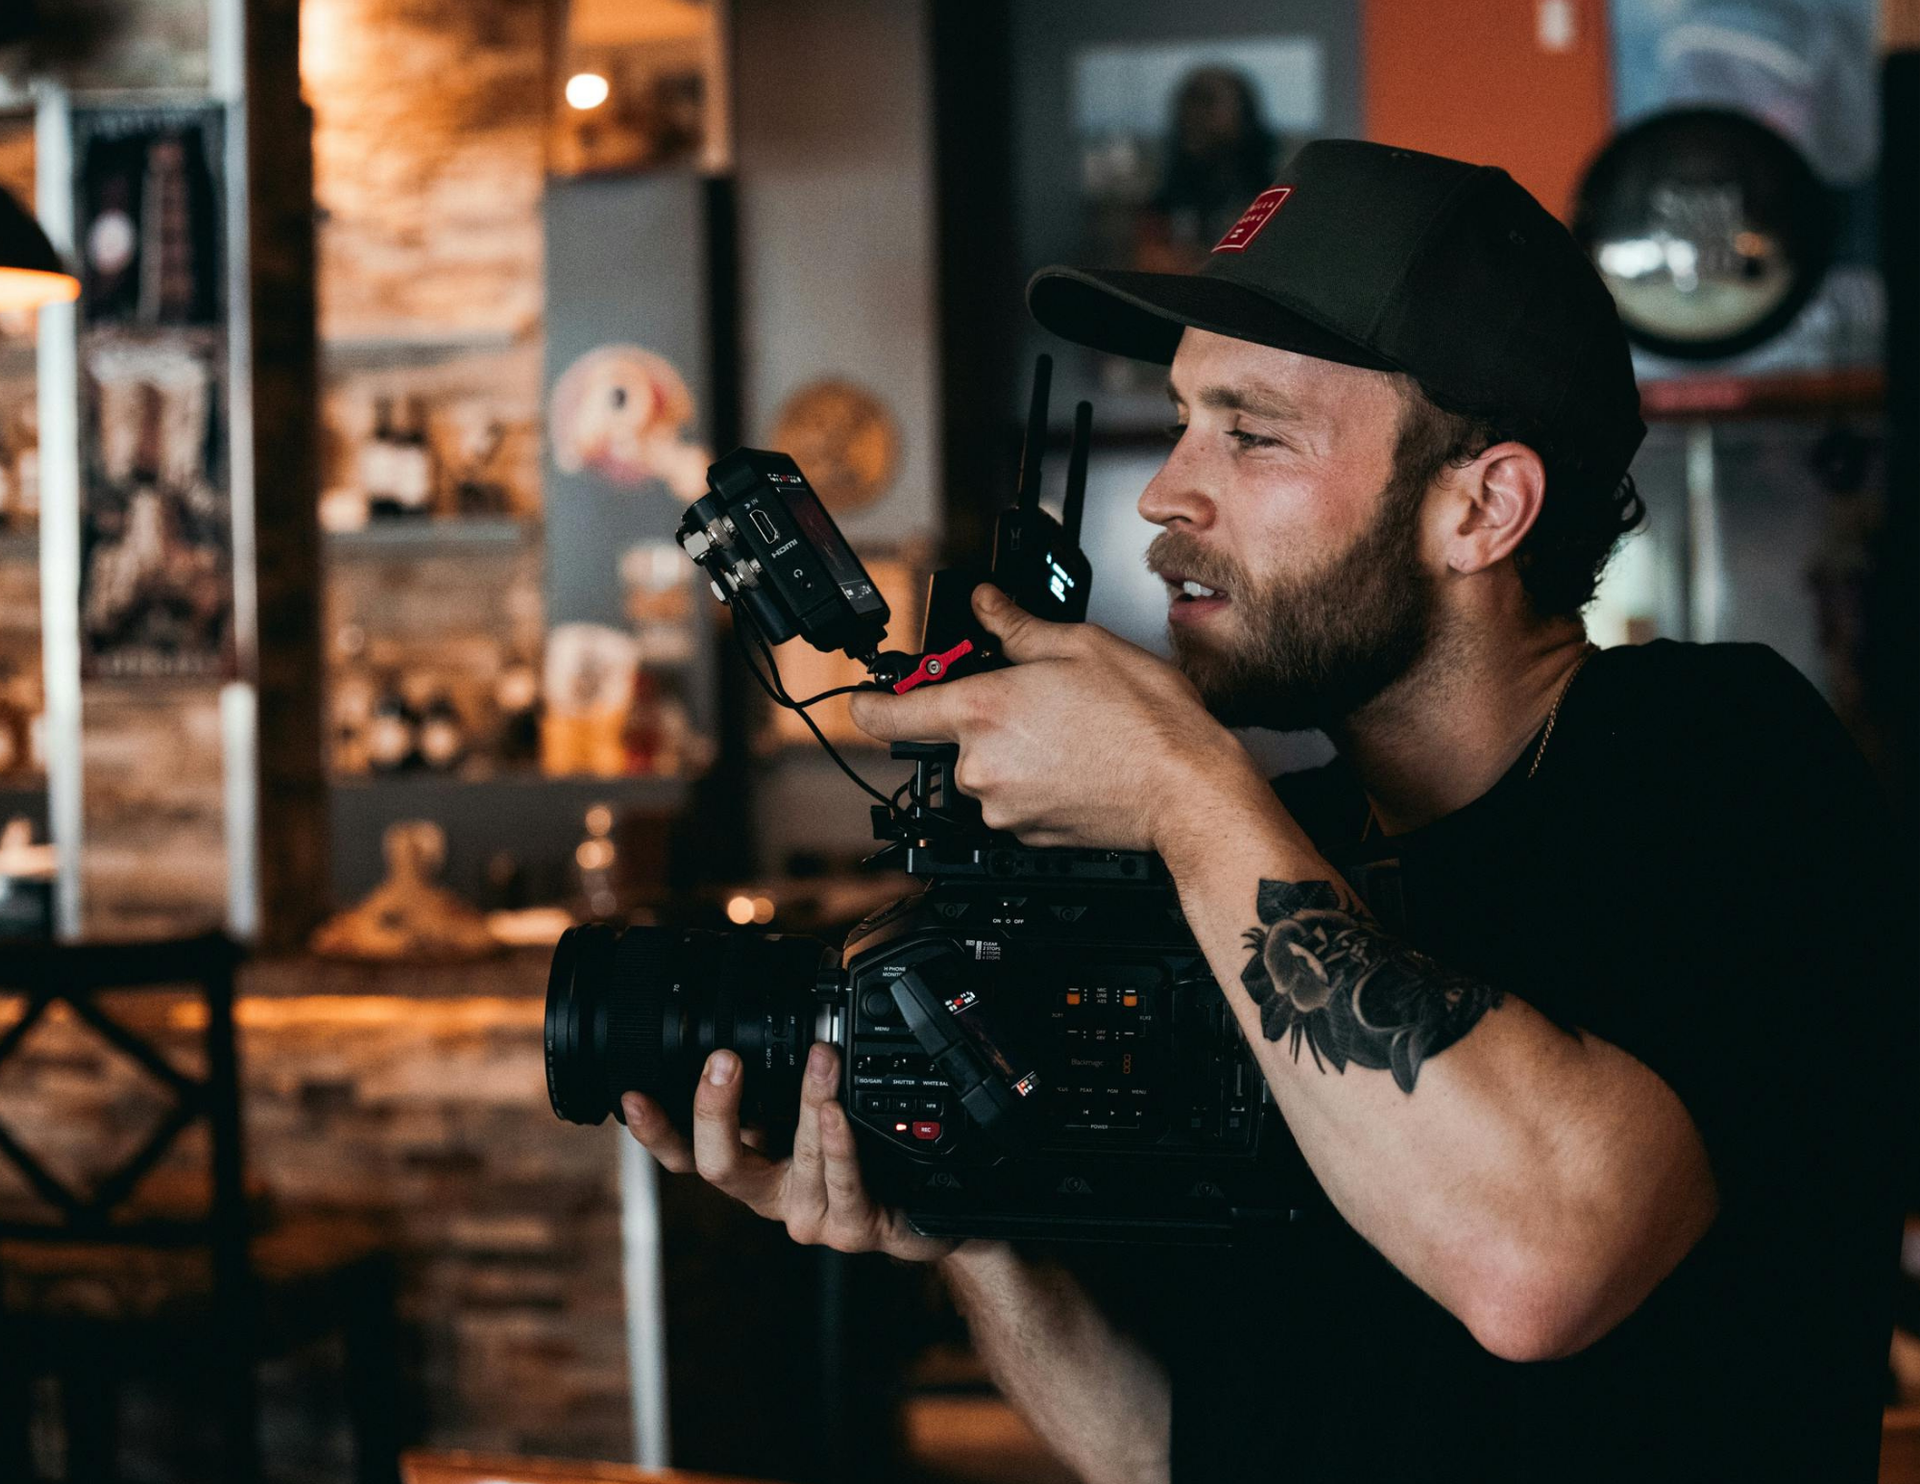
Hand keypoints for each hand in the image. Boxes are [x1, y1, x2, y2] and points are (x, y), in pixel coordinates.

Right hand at [622, 1043, 956, 1262]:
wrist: (922, 1211)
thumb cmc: (861, 1158)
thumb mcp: (808, 1119)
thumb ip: (776, 1085)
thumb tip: (753, 1013)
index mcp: (752, 1165)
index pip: (686, 1154)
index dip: (655, 1130)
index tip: (633, 1093)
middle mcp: (772, 1195)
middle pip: (719, 1167)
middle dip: (714, 1111)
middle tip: (721, 1059)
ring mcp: (811, 1216)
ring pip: (796, 1160)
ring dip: (807, 1101)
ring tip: (820, 1056)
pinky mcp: (853, 1227)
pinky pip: (842, 1182)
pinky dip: (838, 1143)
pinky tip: (836, 1113)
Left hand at [848, 584, 1262, 850]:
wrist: (1185, 789)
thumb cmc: (1145, 721)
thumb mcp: (1079, 646)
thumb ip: (1016, 626)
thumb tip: (987, 606)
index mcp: (981, 710)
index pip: (890, 715)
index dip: (870, 704)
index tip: (863, 699)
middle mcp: (981, 765)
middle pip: (954, 736)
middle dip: (987, 715)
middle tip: (1042, 698)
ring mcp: (1001, 806)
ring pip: (987, 769)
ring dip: (1014, 750)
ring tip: (1071, 733)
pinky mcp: (1025, 834)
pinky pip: (1013, 799)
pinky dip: (1034, 781)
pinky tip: (1077, 763)